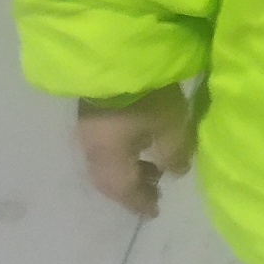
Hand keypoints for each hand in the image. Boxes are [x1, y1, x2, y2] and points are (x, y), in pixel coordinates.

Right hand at [76, 83, 194, 218]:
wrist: (117, 53)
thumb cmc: (147, 95)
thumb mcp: (170, 125)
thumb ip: (175, 153)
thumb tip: (176, 172)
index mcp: (108, 157)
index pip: (123, 190)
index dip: (140, 202)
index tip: (155, 210)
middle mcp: (91, 148)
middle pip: (109, 179)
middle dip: (131, 188)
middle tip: (155, 189)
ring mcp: (87, 129)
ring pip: (106, 163)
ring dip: (128, 170)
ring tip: (153, 165)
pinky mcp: (90, 113)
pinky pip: (104, 147)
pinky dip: (122, 154)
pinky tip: (139, 142)